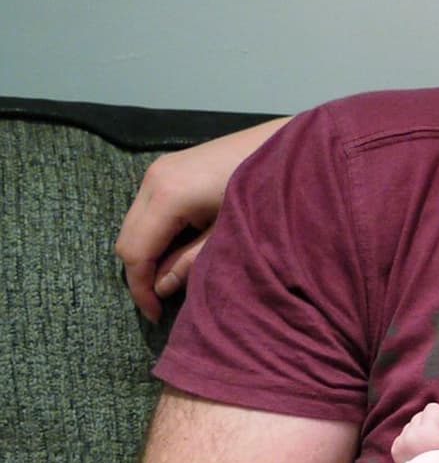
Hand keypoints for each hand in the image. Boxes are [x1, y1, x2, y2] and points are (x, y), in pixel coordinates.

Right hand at [114, 118, 288, 321]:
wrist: (287, 146)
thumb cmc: (265, 192)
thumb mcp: (229, 235)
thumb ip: (190, 263)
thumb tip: (160, 288)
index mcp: (166, 195)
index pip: (134, 252)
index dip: (141, 289)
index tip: (155, 315)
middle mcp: (153, 178)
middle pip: (127, 238)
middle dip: (141, 272)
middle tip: (163, 299)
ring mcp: (159, 168)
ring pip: (134, 223)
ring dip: (148, 251)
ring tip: (174, 274)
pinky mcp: (170, 166)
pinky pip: (148, 208)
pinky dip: (156, 231)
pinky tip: (180, 245)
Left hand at [391, 403, 438, 462]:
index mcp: (427, 428)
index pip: (434, 407)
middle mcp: (411, 433)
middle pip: (421, 415)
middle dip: (429, 424)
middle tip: (436, 441)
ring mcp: (401, 442)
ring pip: (411, 425)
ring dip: (419, 432)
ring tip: (427, 447)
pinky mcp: (395, 449)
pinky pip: (403, 436)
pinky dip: (410, 440)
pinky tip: (418, 451)